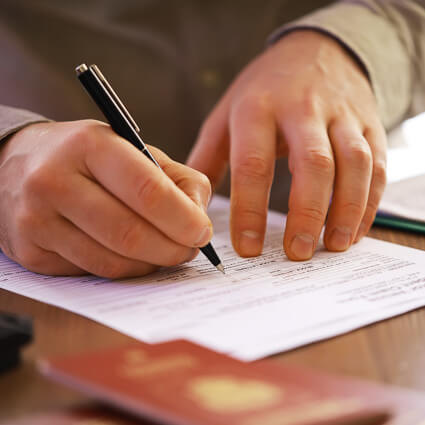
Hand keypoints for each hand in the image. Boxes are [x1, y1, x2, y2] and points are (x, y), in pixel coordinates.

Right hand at [0, 120, 211, 276]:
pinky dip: (124, 270)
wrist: (16, 165)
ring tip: (165, 252)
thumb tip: (200, 219)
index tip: (202, 232)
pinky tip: (133, 257)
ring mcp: (38, 220)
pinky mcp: (32, 252)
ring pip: (112, 262)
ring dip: (151, 264)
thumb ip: (177, 178)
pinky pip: (92, 272)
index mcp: (90, 146)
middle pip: (130, 234)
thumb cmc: (87, 157)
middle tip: (189, 249)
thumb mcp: (132, 149)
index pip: (148, 191)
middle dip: (172, 249)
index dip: (183, 219)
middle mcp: (55, 181)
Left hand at [188, 30, 386, 259]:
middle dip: (306, 213)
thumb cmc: (263, 91)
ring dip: (347, 210)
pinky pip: (377, 164)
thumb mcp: (226, 114)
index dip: (250, 210)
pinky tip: (354, 228)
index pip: (253, 164)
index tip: (247, 250)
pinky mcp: (369, 123)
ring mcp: (341, 114)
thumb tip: (190, 203)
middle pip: (313, 164)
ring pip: (354, 164)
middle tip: (296, 254)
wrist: (313, 51)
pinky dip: (370, 201)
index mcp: (257, 109)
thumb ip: (206, 158)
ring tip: (333, 246)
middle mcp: (302, 109)